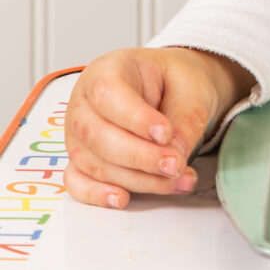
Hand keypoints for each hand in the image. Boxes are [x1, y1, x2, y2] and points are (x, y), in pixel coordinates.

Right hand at [64, 46, 254, 208]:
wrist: (173, 90)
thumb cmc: (175, 82)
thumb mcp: (191, 88)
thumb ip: (185, 120)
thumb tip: (174, 157)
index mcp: (107, 71)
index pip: (108, 94)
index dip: (135, 118)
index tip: (165, 133)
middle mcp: (84, 103)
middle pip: (98, 135)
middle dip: (140, 156)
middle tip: (175, 165)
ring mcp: (77, 134)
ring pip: (95, 164)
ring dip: (137, 179)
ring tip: (177, 180)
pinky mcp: (81, 160)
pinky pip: (78, 182)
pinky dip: (98, 195)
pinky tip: (124, 199)